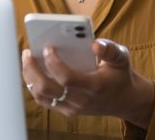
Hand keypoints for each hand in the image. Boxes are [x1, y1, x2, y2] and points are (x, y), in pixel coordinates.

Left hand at [21, 38, 154, 128]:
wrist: (126, 101)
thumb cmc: (121, 75)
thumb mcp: (121, 58)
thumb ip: (110, 49)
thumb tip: (95, 43)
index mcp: (95, 86)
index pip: (66, 78)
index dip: (53, 63)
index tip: (47, 47)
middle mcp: (82, 100)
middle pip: (47, 89)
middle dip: (33, 70)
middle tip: (28, 52)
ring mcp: (73, 108)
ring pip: (42, 97)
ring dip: (30, 78)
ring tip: (27, 60)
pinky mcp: (68, 111)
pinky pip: (45, 101)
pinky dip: (35, 86)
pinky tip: (33, 71)